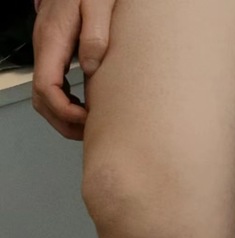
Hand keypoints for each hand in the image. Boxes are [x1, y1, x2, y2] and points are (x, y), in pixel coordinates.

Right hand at [32, 0, 115, 139]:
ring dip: (64, 118)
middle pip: (41, 100)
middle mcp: (45, 48)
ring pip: (44, 97)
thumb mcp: (97, 3)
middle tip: (90, 132)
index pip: (45, 87)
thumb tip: (91, 67)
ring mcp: (49, 51)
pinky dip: (67, 106)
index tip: (87, 118)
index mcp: (52, 40)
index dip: (64, 110)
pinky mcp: (57, 52)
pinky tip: (85, 109)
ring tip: (88, 127)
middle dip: (63, 122)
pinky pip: (53, 87)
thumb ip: (95, 33)